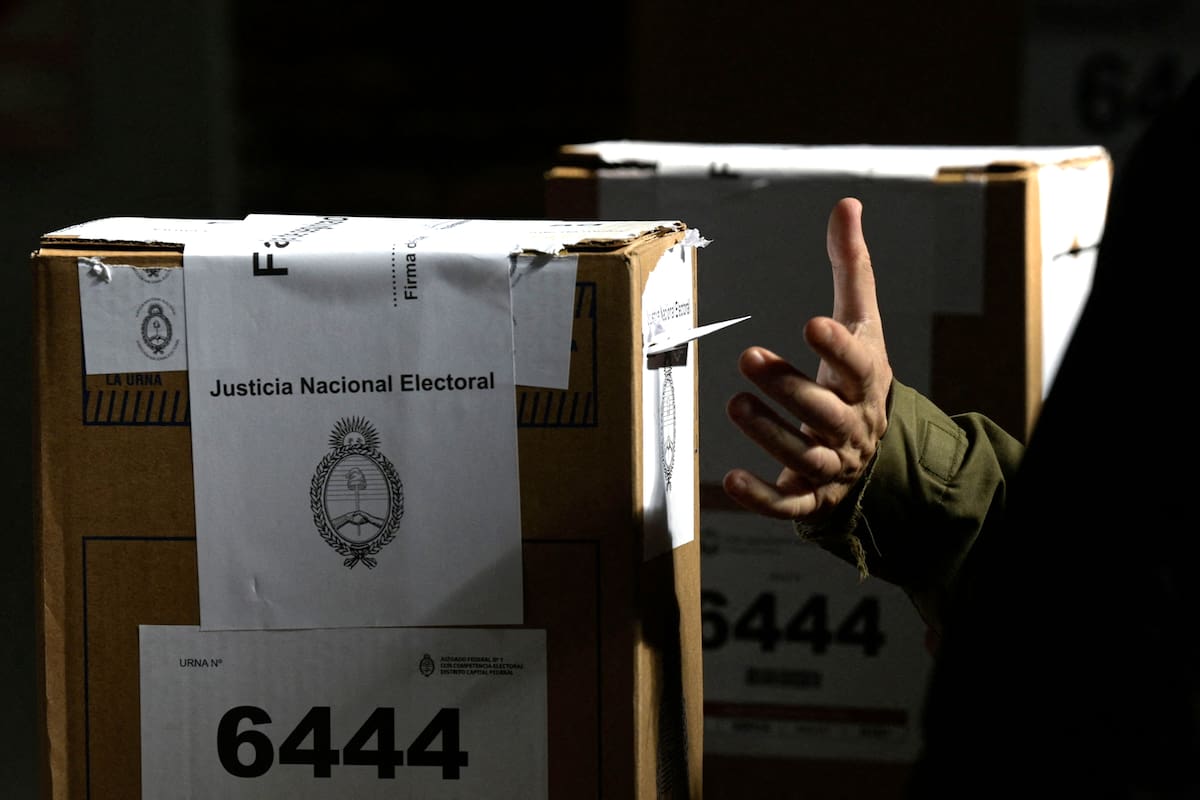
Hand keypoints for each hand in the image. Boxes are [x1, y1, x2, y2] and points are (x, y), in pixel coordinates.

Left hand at [722, 197, 892, 521]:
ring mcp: (833, 466)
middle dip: (790, 387)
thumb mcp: (860, 323)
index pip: (861, 366)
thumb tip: (846, 204)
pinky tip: (728, 480)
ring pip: (805, 456)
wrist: (876, 455)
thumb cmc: (857, 378)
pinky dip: (761, 498)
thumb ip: (850, 268)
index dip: (838, 347)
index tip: (813, 323)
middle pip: (827, 412)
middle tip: (748, 357)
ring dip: (769, 433)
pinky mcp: (812, 499)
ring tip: (735, 403)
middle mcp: (853, 428)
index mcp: (869, 383)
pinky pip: (789, 507)